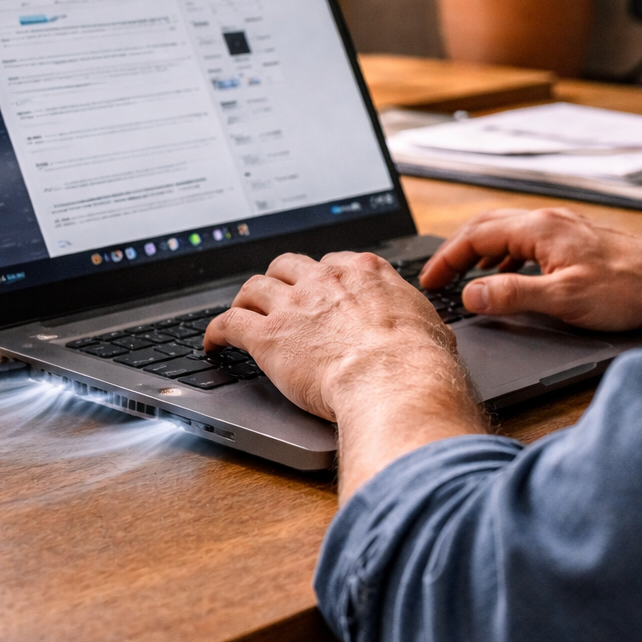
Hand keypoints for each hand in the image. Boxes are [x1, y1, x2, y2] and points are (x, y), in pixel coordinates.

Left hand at [205, 252, 486, 497]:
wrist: (394, 380)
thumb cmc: (419, 361)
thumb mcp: (430, 327)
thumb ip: (416, 320)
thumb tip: (426, 331)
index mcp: (363, 272)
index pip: (332, 262)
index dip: (321, 277)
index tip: (318, 289)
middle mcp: (323, 280)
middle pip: (287, 265)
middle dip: (279, 280)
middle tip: (276, 297)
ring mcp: (292, 305)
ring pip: (254, 288)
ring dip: (246, 301)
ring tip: (242, 314)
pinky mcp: (267, 336)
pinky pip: (229, 323)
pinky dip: (216, 331)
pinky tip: (212, 343)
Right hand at [419, 208, 641, 331]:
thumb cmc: (627, 290)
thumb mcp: (563, 300)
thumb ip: (512, 295)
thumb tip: (471, 294)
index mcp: (540, 229)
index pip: (476, 234)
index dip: (447, 258)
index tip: (429, 280)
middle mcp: (550, 221)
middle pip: (488, 226)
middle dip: (457, 250)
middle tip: (438, 277)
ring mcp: (565, 229)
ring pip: (509, 232)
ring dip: (481, 252)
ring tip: (466, 277)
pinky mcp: (577, 241)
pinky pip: (529, 242)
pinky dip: (506, 256)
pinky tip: (511, 276)